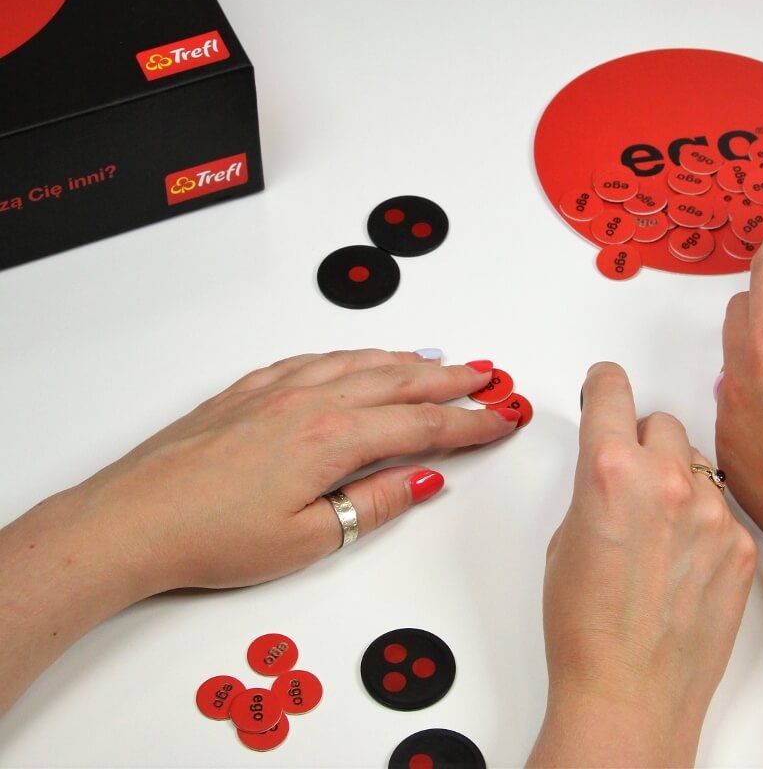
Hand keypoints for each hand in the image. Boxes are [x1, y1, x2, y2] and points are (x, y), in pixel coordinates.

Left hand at [0, 349, 519, 717]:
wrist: (131, 519)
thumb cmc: (209, 535)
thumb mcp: (308, 539)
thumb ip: (373, 503)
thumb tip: (422, 482)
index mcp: (332, 438)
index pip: (422, 424)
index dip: (469, 423)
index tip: (499, 418)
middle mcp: (310, 401)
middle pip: (400, 380)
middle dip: (451, 379)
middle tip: (486, 376)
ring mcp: (278, 388)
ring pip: (361, 361)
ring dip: (407, 360)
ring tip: (438, 361)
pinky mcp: (250, 389)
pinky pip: (317, 357)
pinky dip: (353, 354)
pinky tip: (360, 357)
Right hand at [528, 363, 755, 767]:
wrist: (630, 697)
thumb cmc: (585, 631)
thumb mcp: (566, 537)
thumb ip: (594, 486)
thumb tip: (611, 468)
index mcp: (610, 471)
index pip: (612, 390)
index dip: (604, 384)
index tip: (606, 383)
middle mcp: (666, 481)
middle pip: (661, 421)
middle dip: (641, 440)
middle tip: (628, 478)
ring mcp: (712, 513)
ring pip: (696, 461)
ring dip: (676, 477)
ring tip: (657, 530)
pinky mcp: (742, 546)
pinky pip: (721, 506)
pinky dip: (702, 519)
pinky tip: (683, 560)